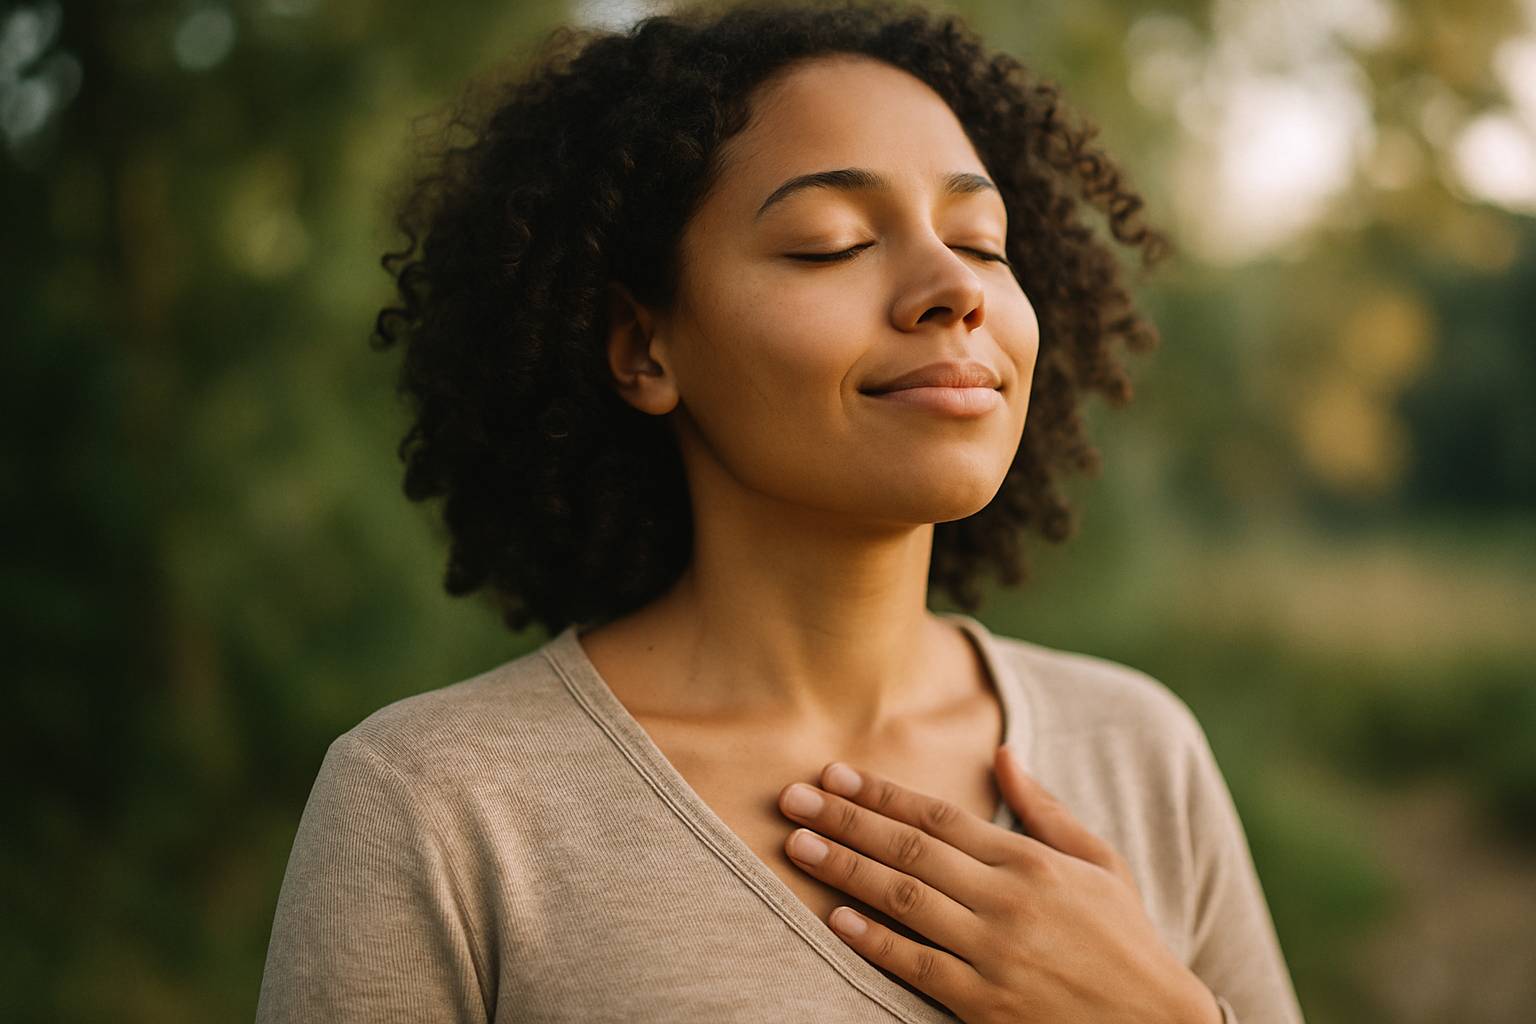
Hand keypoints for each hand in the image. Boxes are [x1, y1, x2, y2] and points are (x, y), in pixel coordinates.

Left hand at [776, 746, 1221, 1023]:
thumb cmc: (1126, 940)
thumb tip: (1004, 752)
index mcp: (1030, 859)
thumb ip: (1044, 808)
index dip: (882, 793)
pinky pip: (917, 964)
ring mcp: (994, 952)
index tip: (835, 774)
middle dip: (846, 820)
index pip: (939, 815)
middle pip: (910, 849)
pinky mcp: (985, 1002)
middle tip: (793, 799)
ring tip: (799, 846)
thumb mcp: (1100, 862)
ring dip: (845, 869)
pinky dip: (873, 940)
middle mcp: (1007, 899)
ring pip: (904, 899)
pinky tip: (836, 918)